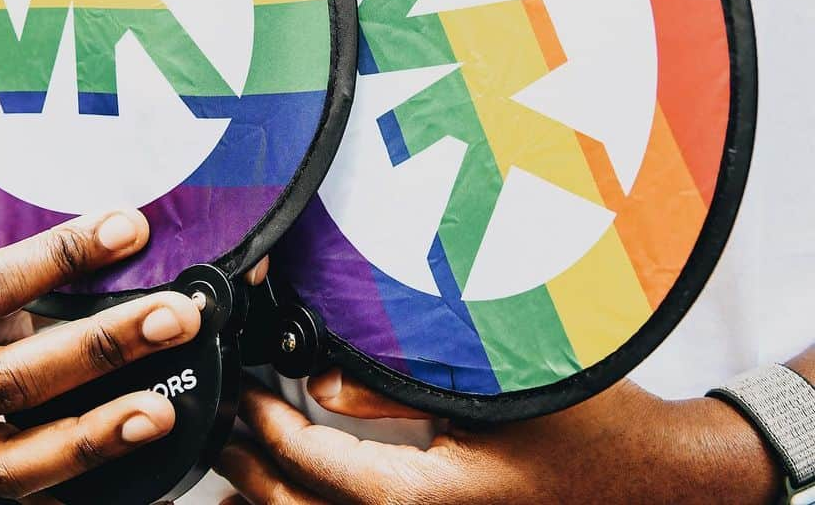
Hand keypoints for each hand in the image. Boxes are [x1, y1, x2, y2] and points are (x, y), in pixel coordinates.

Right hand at [0, 211, 203, 501]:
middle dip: (103, 345)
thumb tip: (128, 221)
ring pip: (14, 459)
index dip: (59, 257)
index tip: (131, 229)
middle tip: (176, 317)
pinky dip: (87, 482)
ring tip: (163, 410)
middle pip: (8, 378)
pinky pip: (30, 491)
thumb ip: (21, 233)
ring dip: (98, 432)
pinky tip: (142, 466)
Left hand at [215, 373, 779, 504]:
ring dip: (274, 499)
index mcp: (433, 499)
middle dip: (253, 473)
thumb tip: (319, 379)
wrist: (655, 478)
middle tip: (215, 428)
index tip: (243, 393)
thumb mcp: (496, 387)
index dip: (272, 430)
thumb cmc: (586, 423)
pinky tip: (287, 493)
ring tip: (232, 463)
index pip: (324, 470)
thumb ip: (400, 385)